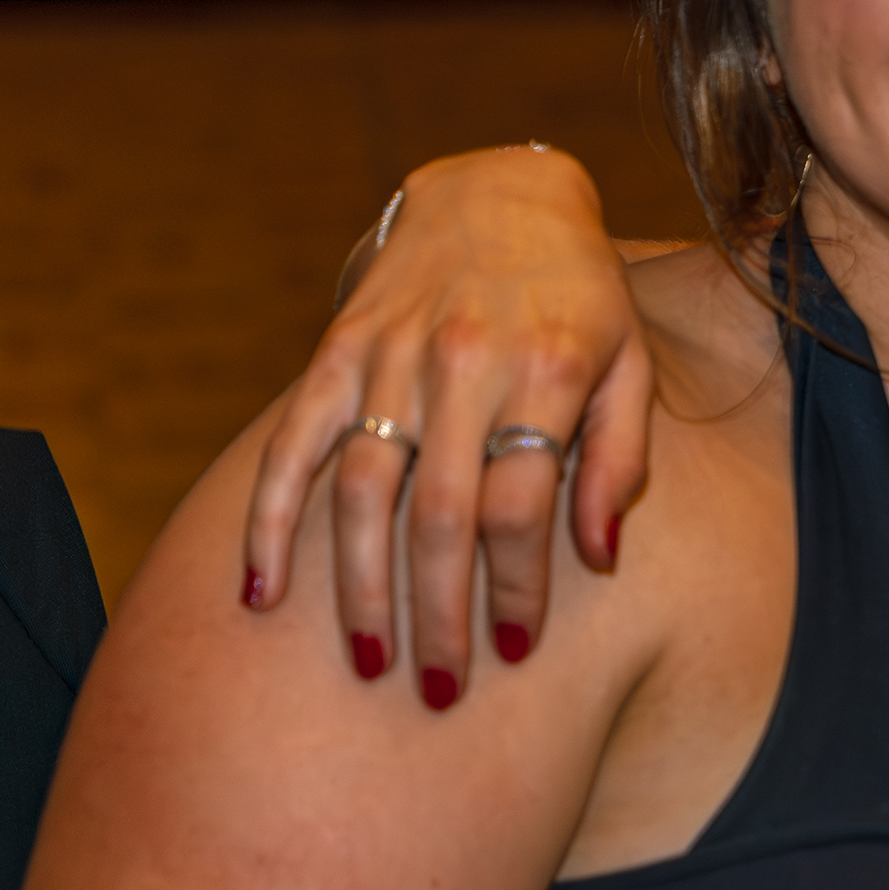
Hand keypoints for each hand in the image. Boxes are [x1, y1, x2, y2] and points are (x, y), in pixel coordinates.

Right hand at [243, 145, 651, 698]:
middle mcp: (466, 366)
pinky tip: (258, 593)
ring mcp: (392, 358)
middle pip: (440, 515)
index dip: (514, 588)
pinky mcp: (336, 352)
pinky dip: (267, 520)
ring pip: (364, 493)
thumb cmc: (580, 299)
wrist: (499, 197)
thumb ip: (619, 460)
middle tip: (439, 692)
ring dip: (361, 589)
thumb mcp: (630, 364)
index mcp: (550, 371)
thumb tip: (599, 557)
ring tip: (367, 665)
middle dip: (438, 614)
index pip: (519, 507)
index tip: (517, 651)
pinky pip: (292, 446)